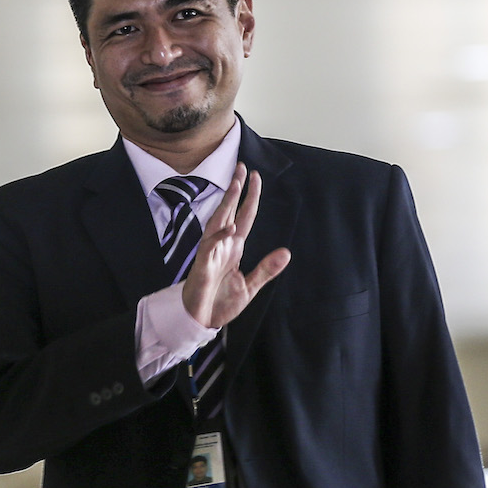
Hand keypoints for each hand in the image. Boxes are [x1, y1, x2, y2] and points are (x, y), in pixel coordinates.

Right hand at [182, 162, 291, 327]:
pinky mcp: (203, 266)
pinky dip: (219, 237)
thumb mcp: (250, 287)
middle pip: (229, 211)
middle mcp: (222, 245)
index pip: (244, 216)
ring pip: (218, 223)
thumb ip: (266, 270)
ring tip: (235, 186)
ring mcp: (211, 253)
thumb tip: (287, 253)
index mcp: (234, 248)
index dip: (250, 197)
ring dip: (226, 204)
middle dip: (235, 189)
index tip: (255, 176)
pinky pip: (210, 248)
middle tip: (241, 167)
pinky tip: (230, 229)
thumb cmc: (220, 302)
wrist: (200, 321)